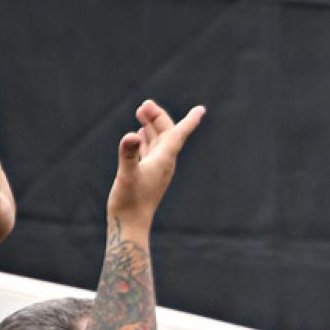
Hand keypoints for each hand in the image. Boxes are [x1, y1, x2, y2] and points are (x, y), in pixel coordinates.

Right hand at [106, 100, 204, 223]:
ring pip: (157, 141)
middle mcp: (163, 162)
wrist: (130, 226)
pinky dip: (145, 139)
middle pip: (166, 133)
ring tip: (141, 112)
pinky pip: (149, 151)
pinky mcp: (146, 175)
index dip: (190, 121)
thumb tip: (131, 136)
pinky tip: (139, 135)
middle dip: (157, 117)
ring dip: (151, 126)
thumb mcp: (127, 175)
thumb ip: (128, 155)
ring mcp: (155, 169)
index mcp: (164, 160)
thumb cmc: (130, 202)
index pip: (179, 134)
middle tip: (144, 104)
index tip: (201, 110)